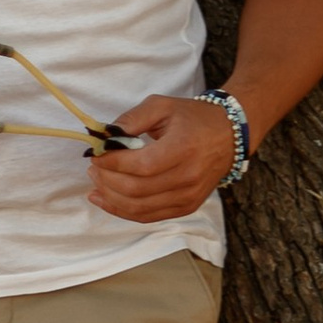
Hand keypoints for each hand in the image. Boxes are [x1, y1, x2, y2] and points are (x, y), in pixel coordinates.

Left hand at [90, 94, 237, 221]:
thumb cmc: (193, 118)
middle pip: (136, 189)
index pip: (141, 165)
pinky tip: (107, 200)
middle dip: (107, 180)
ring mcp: (188, 196)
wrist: (229, 136)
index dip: (112, 163)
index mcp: (183, 148)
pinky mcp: (186, 207)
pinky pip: (149, 216)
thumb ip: (131, 119)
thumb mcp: (162, 106)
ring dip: (111, 198)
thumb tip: (103, 137)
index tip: (95, 154)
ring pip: (139, 208)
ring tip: (96, 184)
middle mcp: (188, 177)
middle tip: (93, 168)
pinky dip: (123, 211)